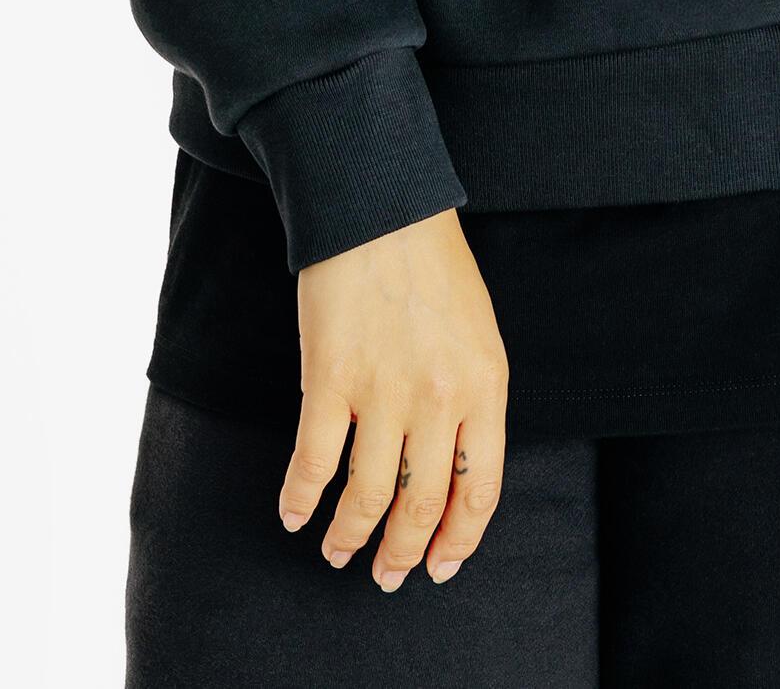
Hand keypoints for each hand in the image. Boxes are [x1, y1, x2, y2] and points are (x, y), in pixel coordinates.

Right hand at [281, 210, 510, 587]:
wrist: (380, 205)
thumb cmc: (433, 264)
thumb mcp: (478, 332)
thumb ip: (472, 398)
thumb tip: (450, 466)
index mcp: (485, 387)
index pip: (478, 491)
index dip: (458, 540)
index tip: (440, 565)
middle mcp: (438, 400)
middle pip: (421, 504)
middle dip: (401, 552)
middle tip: (386, 575)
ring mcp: (382, 392)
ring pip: (367, 496)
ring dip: (349, 535)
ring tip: (337, 551)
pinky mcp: (329, 379)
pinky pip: (313, 461)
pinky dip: (301, 498)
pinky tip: (294, 514)